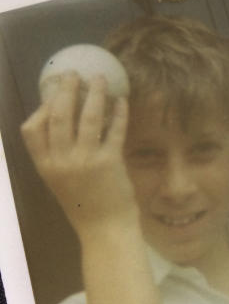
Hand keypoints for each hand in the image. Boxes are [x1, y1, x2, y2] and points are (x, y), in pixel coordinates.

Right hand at [21, 74, 136, 236]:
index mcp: (44, 165)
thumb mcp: (59, 180)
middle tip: (74, 74)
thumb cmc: (83, 204)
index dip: (41, 106)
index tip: (52, 90)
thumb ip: (56, 155)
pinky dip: (118, 112)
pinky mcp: (109, 163)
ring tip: (101, 78)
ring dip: (94, 93)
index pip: (31, 129)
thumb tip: (63, 121)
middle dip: (65, 90)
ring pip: (86, 117)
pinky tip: (122, 101)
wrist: (105, 229)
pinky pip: (114, 130)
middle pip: (57, 115)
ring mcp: (85, 161)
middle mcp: (61, 161)